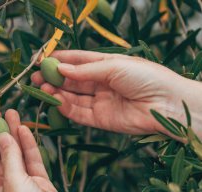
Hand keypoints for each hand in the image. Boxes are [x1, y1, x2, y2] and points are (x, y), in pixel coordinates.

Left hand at [0, 109, 88, 191]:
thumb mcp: (13, 184)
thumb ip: (9, 157)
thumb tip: (5, 134)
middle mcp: (1, 184)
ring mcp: (20, 181)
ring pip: (15, 152)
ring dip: (13, 133)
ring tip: (13, 112)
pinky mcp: (37, 181)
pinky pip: (30, 159)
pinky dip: (28, 144)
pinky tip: (24, 128)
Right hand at [32, 50, 201, 136]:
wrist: (166, 105)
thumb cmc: (145, 77)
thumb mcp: (113, 67)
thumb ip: (84, 71)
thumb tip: (59, 68)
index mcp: (106, 65)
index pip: (78, 61)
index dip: (59, 61)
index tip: (41, 60)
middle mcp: (101, 83)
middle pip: (72, 81)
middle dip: (53, 78)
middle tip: (35, 78)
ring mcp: (100, 102)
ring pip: (73, 97)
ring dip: (56, 93)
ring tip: (42, 89)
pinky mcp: (101, 119)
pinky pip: (79, 113)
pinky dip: (65, 108)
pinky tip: (54, 101)